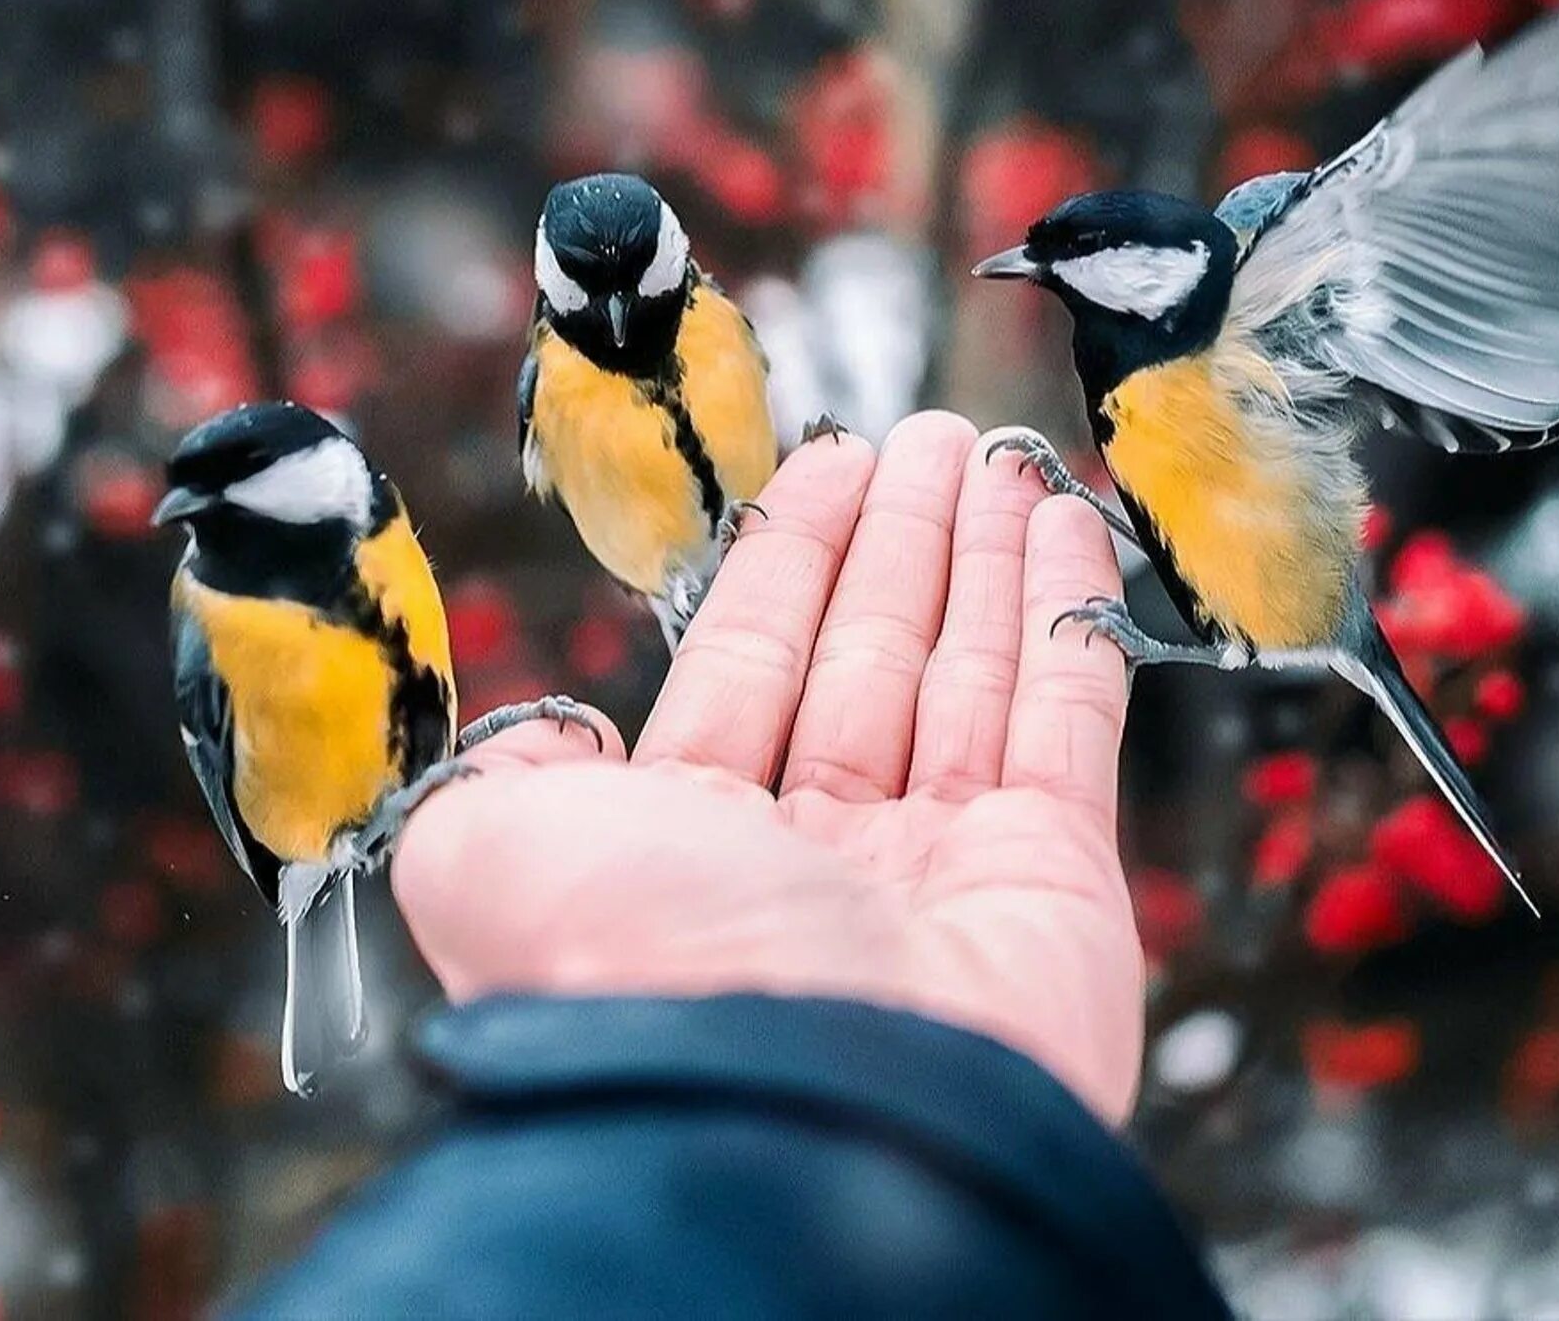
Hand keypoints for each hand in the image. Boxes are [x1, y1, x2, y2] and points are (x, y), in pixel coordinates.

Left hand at [392, 413, 1143, 1120]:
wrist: (806, 1124)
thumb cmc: (639, 969)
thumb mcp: (492, 856)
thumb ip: (504, 779)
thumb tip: (541, 733)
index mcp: (698, 840)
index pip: (755, 656)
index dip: (796, 551)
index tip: (836, 458)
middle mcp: (822, 850)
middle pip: (872, 650)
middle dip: (902, 538)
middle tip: (936, 434)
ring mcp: (946, 862)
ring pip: (970, 670)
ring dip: (987, 555)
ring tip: (1001, 454)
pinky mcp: (1055, 873)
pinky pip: (1065, 712)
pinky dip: (1066, 614)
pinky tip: (1066, 523)